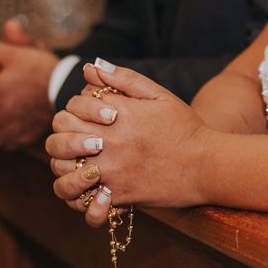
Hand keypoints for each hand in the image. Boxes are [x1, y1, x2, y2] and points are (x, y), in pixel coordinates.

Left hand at [46, 60, 210, 226]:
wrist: (207, 165)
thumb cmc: (186, 128)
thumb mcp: (159, 95)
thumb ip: (125, 78)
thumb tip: (92, 67)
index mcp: (117, 114)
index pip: (72, 107)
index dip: (76, 109)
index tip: (91, 116)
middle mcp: (110, 142)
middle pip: (60, 135)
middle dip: (64, 135)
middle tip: (79, 139)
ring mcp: (112, 171)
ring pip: (62, 170)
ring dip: (64, 166)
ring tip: (79, 164)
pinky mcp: (119, 196)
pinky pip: (83, 201)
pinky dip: (80, 197)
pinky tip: (90, 189)